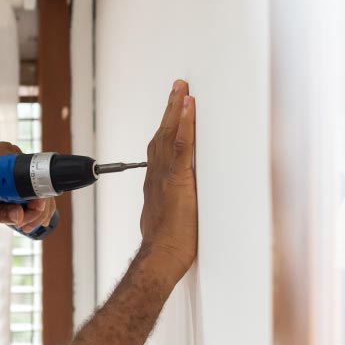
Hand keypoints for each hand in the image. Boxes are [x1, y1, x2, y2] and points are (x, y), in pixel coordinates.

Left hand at [0, 142, 57, 233]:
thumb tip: (19, 215)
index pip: (24, 173)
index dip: (32, 195)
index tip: (25, 213)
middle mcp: (10, 155)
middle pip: (37, 183)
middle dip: (36, 210)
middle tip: (23, 226)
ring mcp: (20, 165)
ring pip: (44, 191)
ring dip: (40, 213)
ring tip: (24, 227)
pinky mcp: (26, 176)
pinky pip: (43, 194)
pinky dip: (41, 211)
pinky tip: (31, 222)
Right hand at [137, 79, 197, 282]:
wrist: (161, 256)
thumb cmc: (166, 246)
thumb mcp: (169, 220)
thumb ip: (173, 205)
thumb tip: (182, 204)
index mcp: (156, 183)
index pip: (160, 149)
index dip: (167, 128)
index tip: (173, 111)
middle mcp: (157, 175)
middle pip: (162, 135)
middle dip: (171, 110)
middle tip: (178, 88)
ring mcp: (165, 176)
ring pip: (170, 134)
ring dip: (177, 109)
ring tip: (182, 90)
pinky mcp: (177, 180)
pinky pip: (182, 146)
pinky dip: (184, 124)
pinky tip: (189, 107)